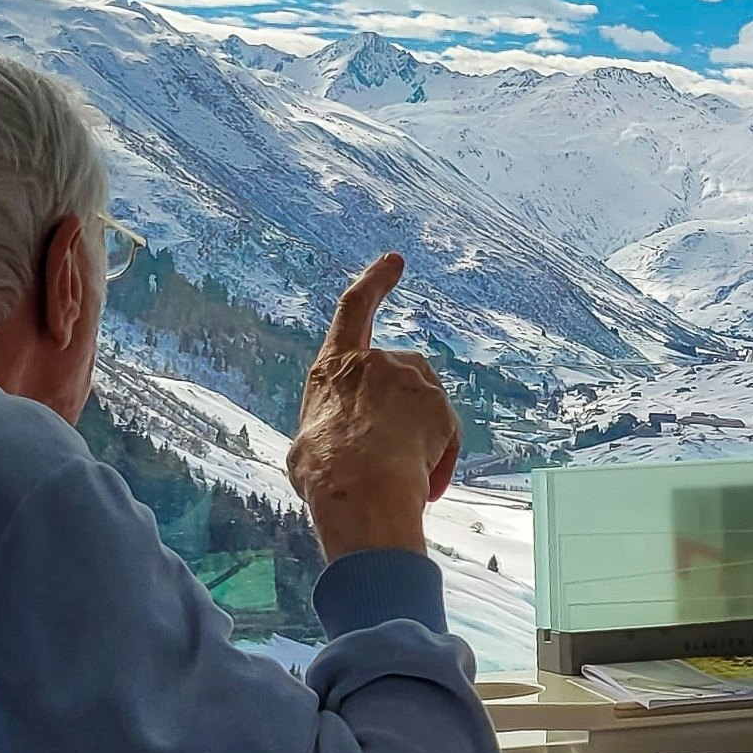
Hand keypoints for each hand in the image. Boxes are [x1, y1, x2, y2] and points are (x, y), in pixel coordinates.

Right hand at [285, 253, 459, 559]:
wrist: (360, 492)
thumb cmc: (324, 476)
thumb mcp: (307, 444)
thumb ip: (329, 427)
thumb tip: (334, 441)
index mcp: (334, 366)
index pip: (354, 309)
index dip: (373, 282)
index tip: (394, 261)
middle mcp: (376, 363)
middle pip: (401, 379)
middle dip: (402, 415)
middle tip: (389, 460)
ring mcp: (412, 381)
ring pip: (425, 410)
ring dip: (420, 442)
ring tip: (401, 479)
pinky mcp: (441, 405)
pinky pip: (445, 434)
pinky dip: (438, 458)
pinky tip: (425, 484)